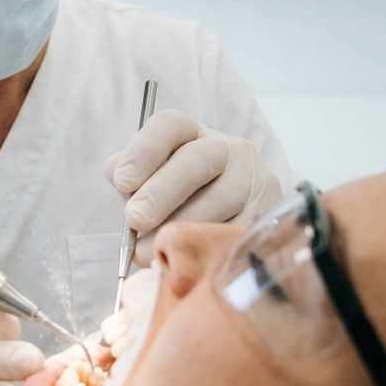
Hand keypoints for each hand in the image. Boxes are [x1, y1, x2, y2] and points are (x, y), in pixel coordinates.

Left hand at [105, 110, 282, 262]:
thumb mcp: (151, 180)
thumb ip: (128, 173)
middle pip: (197, 160)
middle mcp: (229, 150)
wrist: (238, 218)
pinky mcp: (269, 213)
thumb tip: (116, 171)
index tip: (122, 182)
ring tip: (149, 251)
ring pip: (220, 199)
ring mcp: (254, 180)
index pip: (170, 126)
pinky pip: (238, 229)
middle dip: (161, 192)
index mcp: (193, 134)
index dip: (144, 151)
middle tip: (135, 219)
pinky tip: (185, 259)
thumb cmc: (179, 198)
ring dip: (181, 226)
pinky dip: (208, 246)